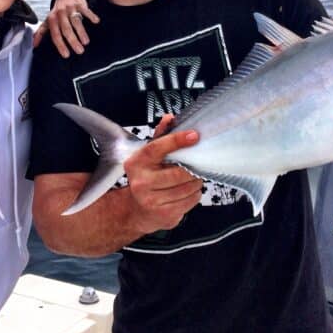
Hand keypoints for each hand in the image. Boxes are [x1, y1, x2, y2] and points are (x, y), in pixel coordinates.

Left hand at [32, 0, 100, 56]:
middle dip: (72, 41)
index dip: (61, 45)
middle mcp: (60, 14)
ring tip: (86, 42)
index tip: (66, 55)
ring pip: (76, 21)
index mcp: (52, 19)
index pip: (55, 34)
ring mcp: (70, 8)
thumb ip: (41, 33)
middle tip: (79, 51)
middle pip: (66, 29)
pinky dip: (91, 15)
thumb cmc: (57, 13)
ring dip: (81, 32)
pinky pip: (86, 10)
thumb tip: (34, 45)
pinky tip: (96, 22)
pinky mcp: (80, 4)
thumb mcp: (47, 21)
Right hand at [123, 114, 202, 232]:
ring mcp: (152, 201)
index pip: (157, 148)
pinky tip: (188, 191)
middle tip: (196, 165)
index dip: (177, 140)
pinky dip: (194, 194)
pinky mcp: (164, 215)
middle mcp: (141, 182)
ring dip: (195, 182)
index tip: (194, 135)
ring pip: (187, 188)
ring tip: (191, 178)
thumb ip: (161, 136)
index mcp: (136, 163)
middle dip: (192, 168)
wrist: (137, 210)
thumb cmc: (147, 177)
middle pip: (178, 173)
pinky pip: (190, 201)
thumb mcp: (149, 156)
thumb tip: (170, 118)